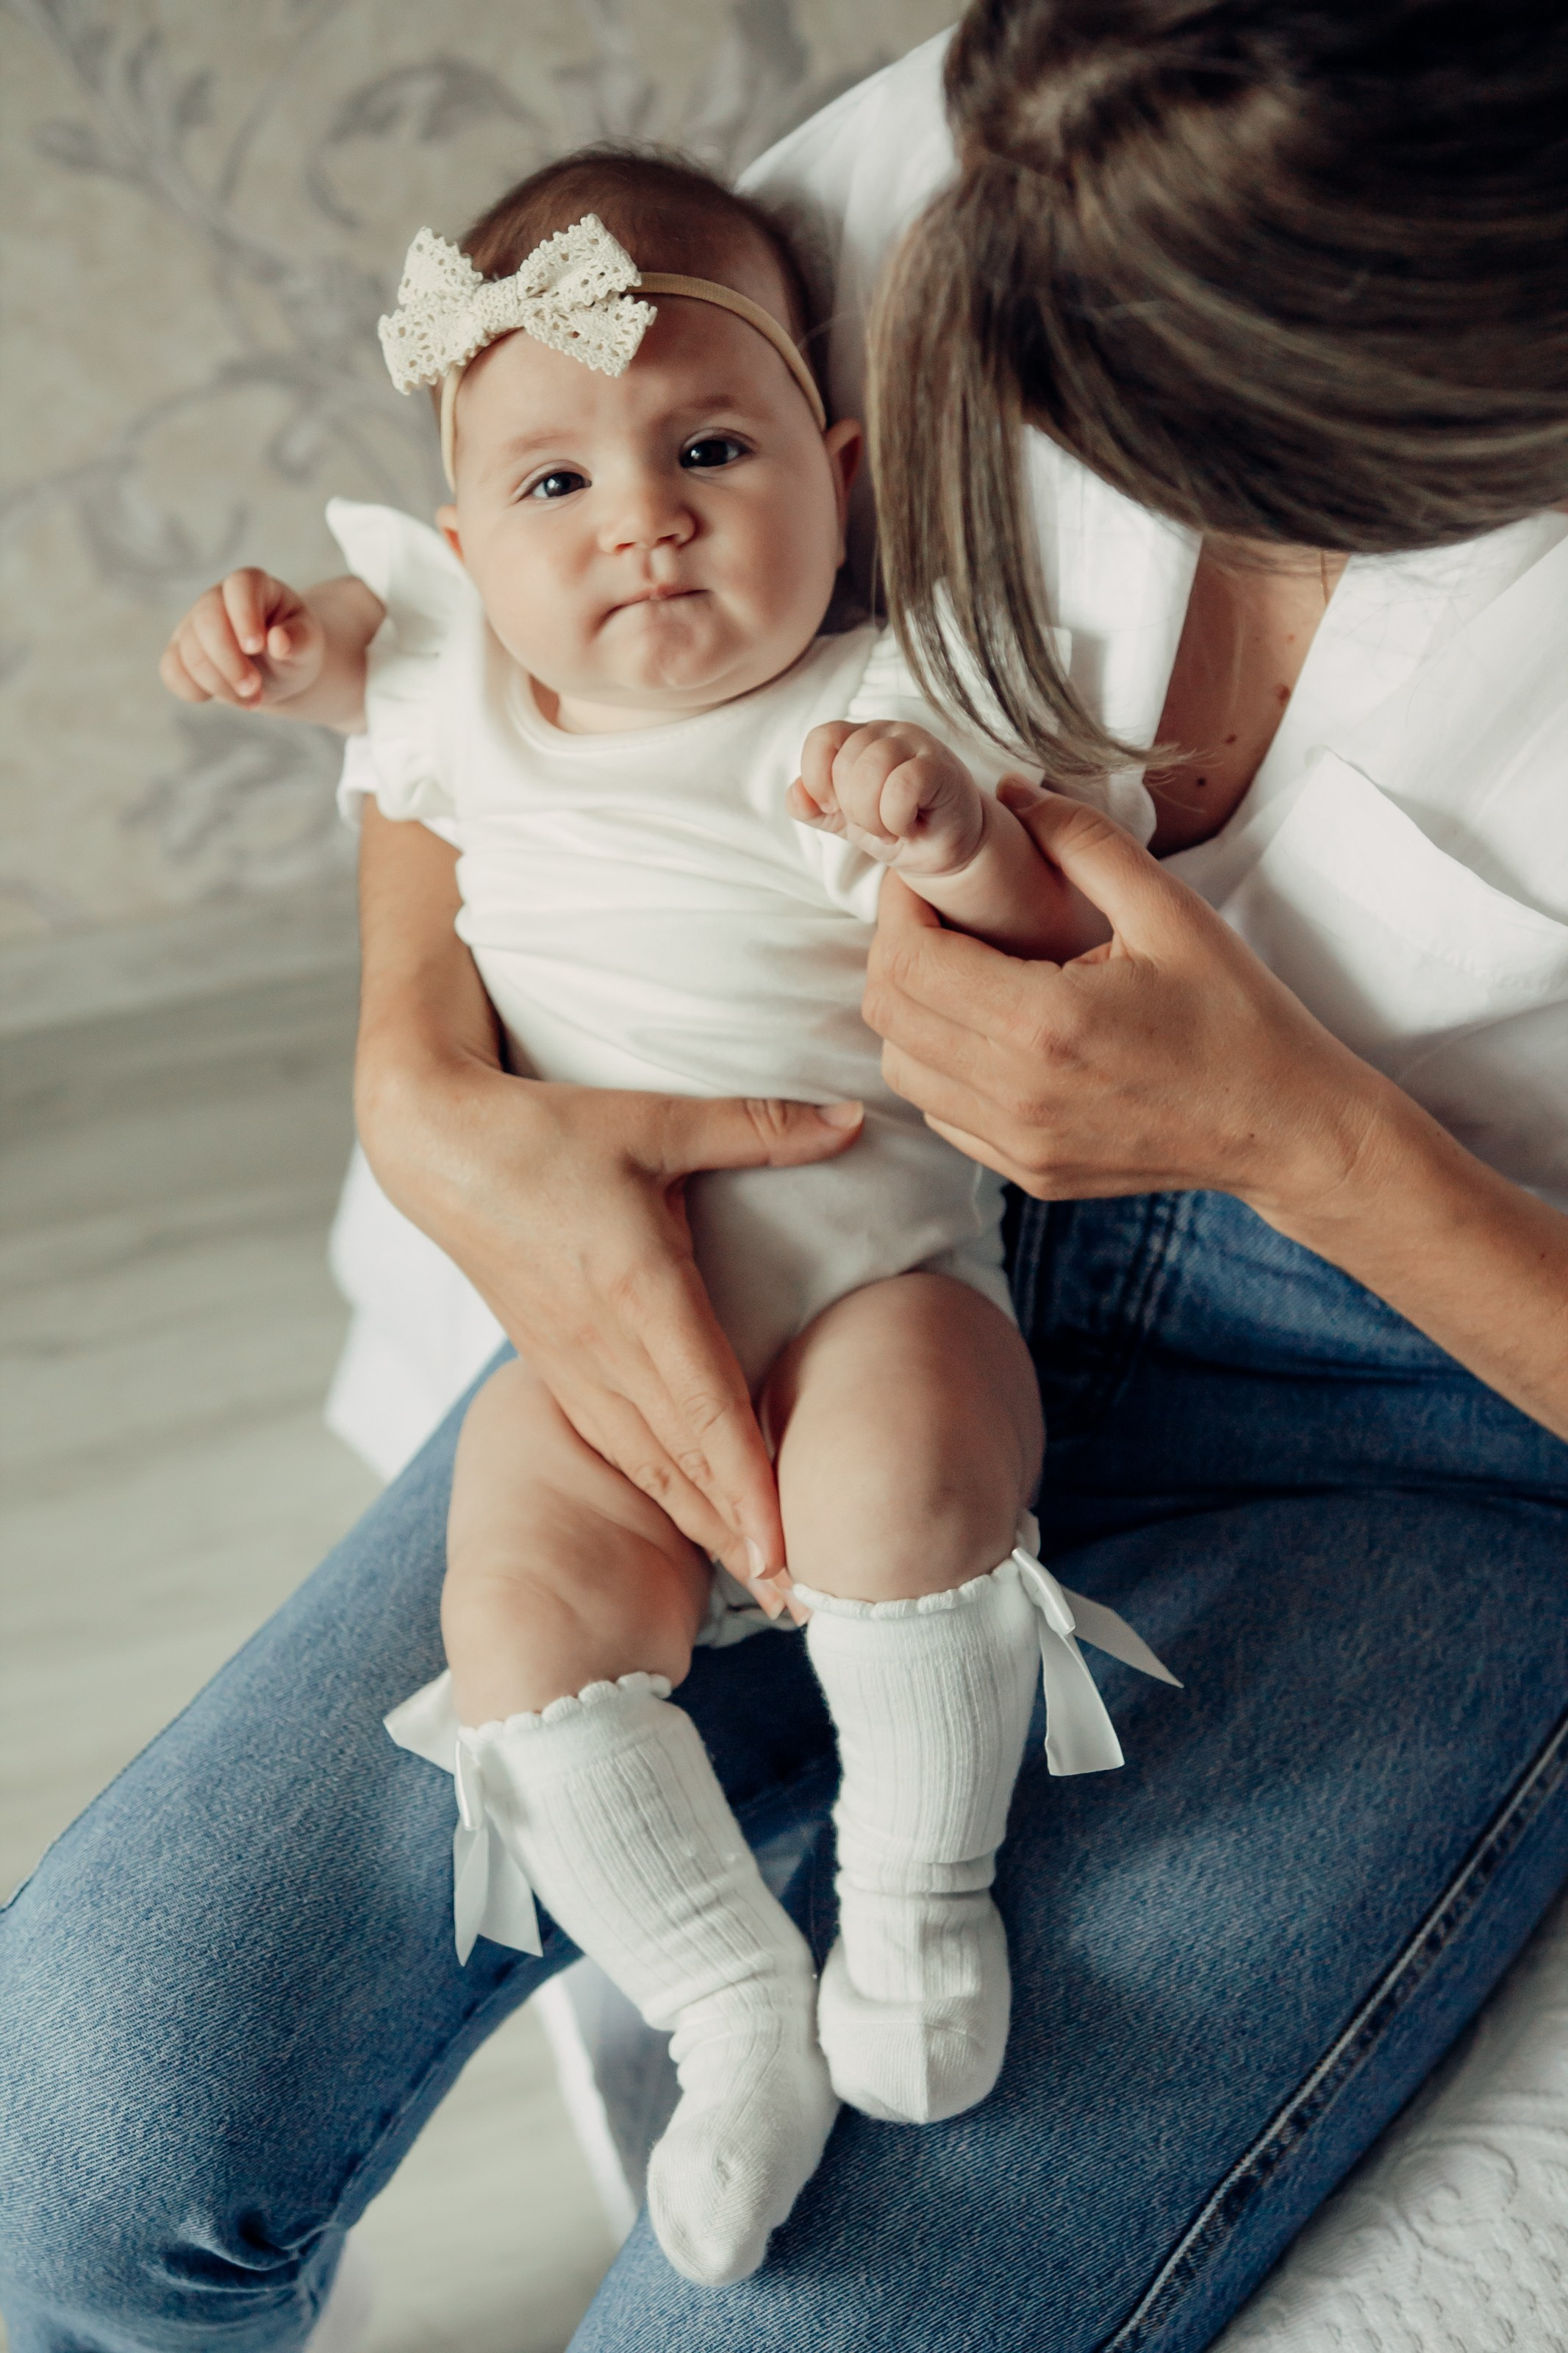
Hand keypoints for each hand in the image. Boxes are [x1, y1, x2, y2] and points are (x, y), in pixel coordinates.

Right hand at [160, 569, 324, 710]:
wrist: (279, 669)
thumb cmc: (294, 648)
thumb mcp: (309, 643)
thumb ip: (300, 639)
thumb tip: (278, 641)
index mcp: (252, 585)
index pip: (239, 587)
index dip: (244, 616)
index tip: (257, 647)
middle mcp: (217, 598)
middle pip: (207, 621)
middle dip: (230, 662)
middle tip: (255, 689)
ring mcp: (193, 625)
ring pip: (189, 652)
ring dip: (220, 684)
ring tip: (253, 700)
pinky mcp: (180, 653)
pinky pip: (172, 672)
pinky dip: (196, 692)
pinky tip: (226, 697)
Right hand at [357, 944, 863, 1592]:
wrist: (437, 1149)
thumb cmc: (546, 1131)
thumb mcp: (656, 1117)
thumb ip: (759, 1126)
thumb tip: (856, 1119)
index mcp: (638, 1292)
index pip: (707, 1410)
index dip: (749, 1485)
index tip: (785, 1549)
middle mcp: (606, 1347)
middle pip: (686, 1461)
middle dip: (741, 1534)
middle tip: (798, 1599)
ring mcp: (576, 1364)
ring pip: (651, 1464)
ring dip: (704, 1524)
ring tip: (758, 1581)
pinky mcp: (557, 1365)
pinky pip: (619, 1443)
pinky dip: (662, 1489)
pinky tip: (693, 1518)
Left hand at [790, 720, 986, 876]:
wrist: (947, 852)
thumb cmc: (899, 828)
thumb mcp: (847, 821)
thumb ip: (815, 809)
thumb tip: (795, 796)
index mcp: (860, 738)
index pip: (822, 738)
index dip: (817, 777)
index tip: (832, 808)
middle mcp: (887, 733)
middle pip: (845, 761)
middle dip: (852, 808)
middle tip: (875, 825)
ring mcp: (917, 745)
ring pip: (871, 769)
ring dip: (873, 815)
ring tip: (891, 828)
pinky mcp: (941, 767)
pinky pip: (902, 785)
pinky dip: (896, 816)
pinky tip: (909, 825)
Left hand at [863, 785, 1383, 1222]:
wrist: (1286, 1129)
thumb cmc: (1239, 1018)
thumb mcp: (1171, 911)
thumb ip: (1083, 841)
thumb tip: (1010, 795)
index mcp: (1045, 1024)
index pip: (909, 958)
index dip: (900, 905)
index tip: (928, 876)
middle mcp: (1017, 1093)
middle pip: (889, 1011)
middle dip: (899, 947)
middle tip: (942, 913)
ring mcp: (1018, 1143)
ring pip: (902, 1067)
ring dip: (915, 1010)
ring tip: (967, 970)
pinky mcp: (1028, 1173)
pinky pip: (942, 1112)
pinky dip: (943, 1064)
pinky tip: (994, 1030)